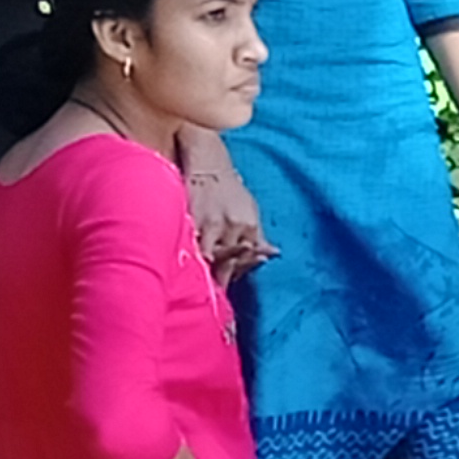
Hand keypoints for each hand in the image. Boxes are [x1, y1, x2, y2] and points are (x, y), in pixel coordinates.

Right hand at [188, 160, 271, 283]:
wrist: (209, 163)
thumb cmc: (231, 189)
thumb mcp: (251, 210)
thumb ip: (259, 235)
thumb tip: (272, 255)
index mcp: (250, 226)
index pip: (247, 260)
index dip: (239, 274)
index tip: (231, 286)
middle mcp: (232, 227)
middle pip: (229, 264)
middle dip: (223, 280)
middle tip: (217, 294)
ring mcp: (210, 224)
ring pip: (209, 258)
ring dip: (206, 272)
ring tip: (201, 285)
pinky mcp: (191, 220)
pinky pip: (190, 245)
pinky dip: (190, 256)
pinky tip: (186, 266)